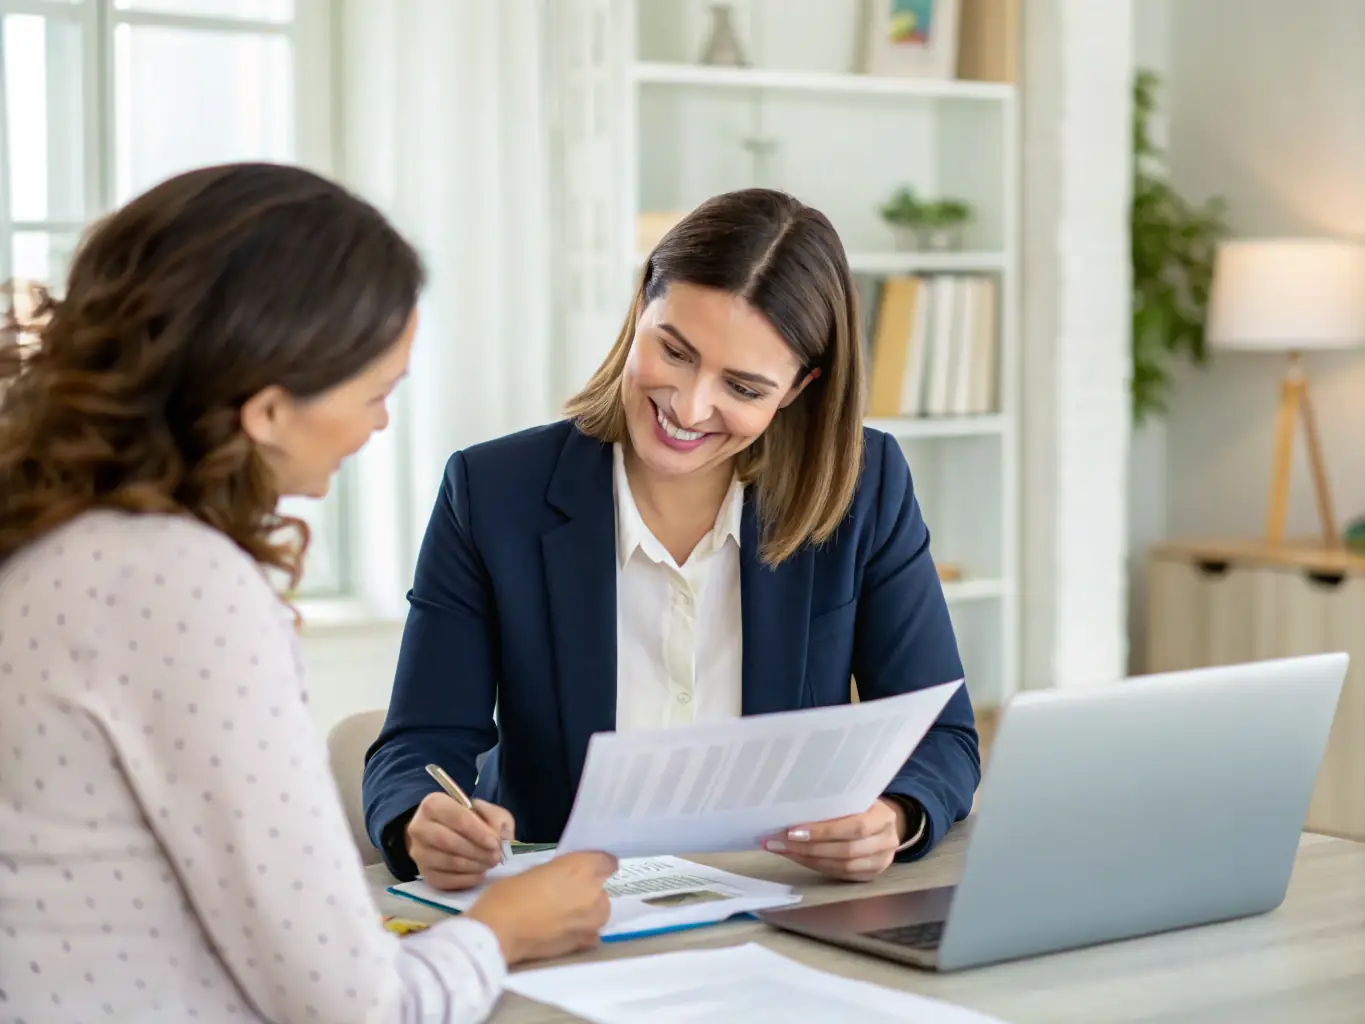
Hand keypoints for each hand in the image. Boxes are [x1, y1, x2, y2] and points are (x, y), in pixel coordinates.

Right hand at [405, 791, 513, 890]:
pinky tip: (479, 874)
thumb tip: (501, 838)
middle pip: (449, 842)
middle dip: (478, 851)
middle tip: (496, 857)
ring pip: (449, 862)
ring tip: (490, 864)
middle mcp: (419, 827)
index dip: (478, 832)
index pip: (457, 818)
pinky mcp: (424, 873)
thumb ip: (496, 819)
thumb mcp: (487, 811)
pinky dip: (467, 880)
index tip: (495, 843)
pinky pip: (445, 881)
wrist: (451, 834)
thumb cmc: (471, 820)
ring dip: (474, 866)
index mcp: (434, 804)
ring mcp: (418, 852)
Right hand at [466, 851, 617, 964]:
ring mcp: (593, 920)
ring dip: (586, 910)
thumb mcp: (535, 871)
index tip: (585, 870)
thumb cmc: (509, 895)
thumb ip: (559, 874)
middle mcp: (594, 893)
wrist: (500, 932)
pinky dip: (580, 930)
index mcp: (581, 868)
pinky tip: (561, 932)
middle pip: (601, 888)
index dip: (596, 865)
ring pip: (598, 910)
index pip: (607, 862)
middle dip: (587, 890)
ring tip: (560, 915)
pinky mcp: (586, 942)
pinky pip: (590, 932)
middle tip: (564, 895)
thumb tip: (565, 880)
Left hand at [762, 798, 906, 881]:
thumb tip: (792, 808)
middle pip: (847, 851)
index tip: (792, 831)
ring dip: (808, 859)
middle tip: (779, 842)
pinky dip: (816, 866)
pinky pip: (840, 875)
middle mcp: (886, 841)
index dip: (824, 831)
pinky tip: (797, 857)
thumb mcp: (855, 797)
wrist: (883, 823)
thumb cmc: (862, 805)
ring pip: (842, 866)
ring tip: (782, 850)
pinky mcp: (870, 875)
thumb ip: (835, 803)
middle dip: (809, 848)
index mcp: (884, 816)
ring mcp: (881, 862)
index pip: (855, 826)